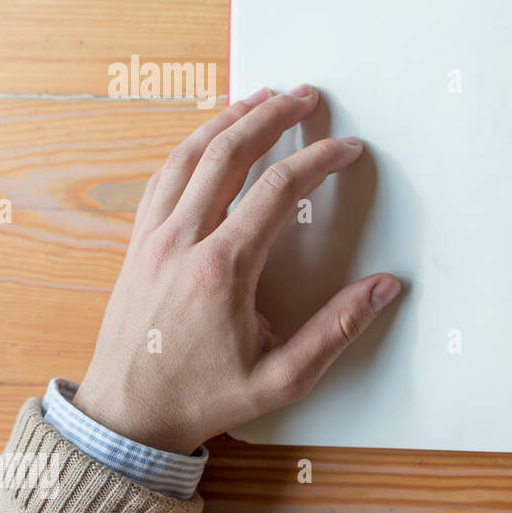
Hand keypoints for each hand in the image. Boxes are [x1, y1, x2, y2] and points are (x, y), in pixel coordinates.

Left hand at [73, 85, 400, 454]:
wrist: (127, 416)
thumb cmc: (202, 398)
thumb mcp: (283, 378)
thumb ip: (337, 330)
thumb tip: (385, 288)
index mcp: (222, 270)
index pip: (278, 191)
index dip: (318, 161)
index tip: (347, 149)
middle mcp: (182, 242)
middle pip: (228, 154)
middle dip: (272, 117)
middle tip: (305, 95)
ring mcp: (153, 239)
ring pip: (189, 156)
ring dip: (228, 120)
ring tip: (260, 97)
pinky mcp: (137, 245)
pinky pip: (163, 177)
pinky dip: (190, 146)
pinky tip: (208, 137)